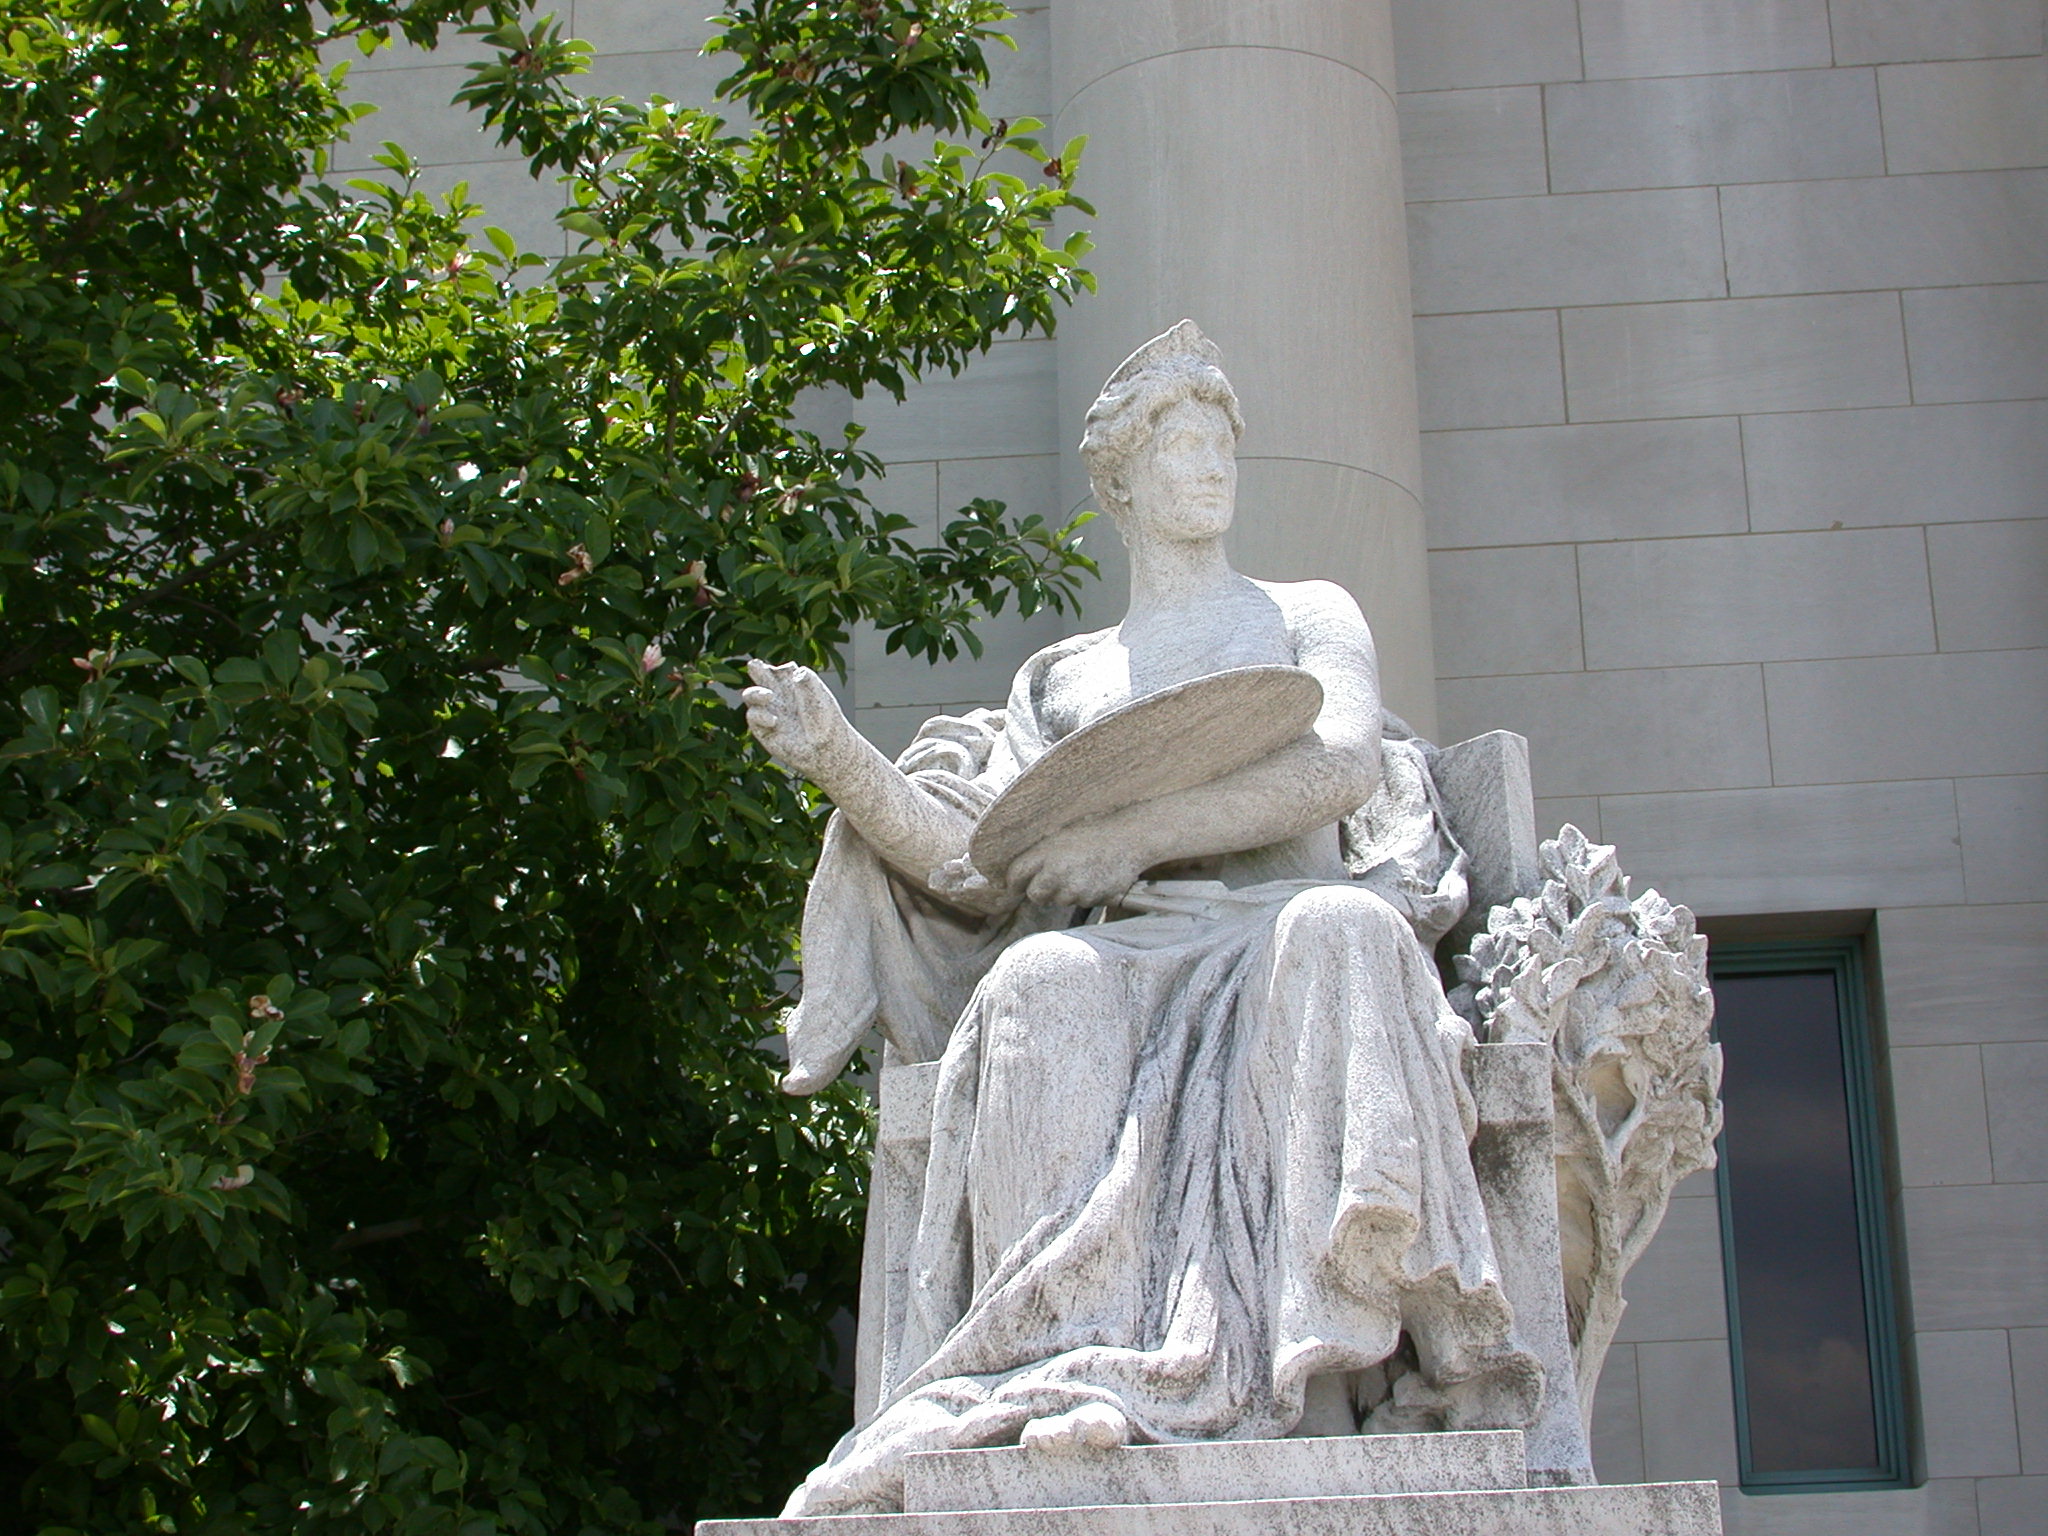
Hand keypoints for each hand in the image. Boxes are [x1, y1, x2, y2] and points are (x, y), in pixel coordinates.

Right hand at [743, 659, 851, 781]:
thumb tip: (795, 670)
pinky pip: (752, 716)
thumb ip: (808, 680)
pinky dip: (760, 715)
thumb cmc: (824, 721)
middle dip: (756, 668)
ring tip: (769, 696)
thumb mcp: (819, 696)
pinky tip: (774, 721)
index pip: (781, 670)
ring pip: (750, 695)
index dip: (783, 669)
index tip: (791, 671)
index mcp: (792, 684)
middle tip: (755, 665)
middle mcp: (778, 695)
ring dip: (756, 692)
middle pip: (760, 676)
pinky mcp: (762, 728)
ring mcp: (769, 710)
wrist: (825, 748)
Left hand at [1004, 820, 1149, 909]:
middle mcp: (1056, 873)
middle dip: (1041, 891)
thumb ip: (1042, 854)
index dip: (1015, 881)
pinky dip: (1085, 894)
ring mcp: (1073, 889)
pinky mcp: (1090, 899)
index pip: (1016, 875)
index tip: (1018, 885)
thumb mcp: (1062, 835)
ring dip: (1066, 892)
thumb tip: (1024, 873)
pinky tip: (1095, 877)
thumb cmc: (1096, 832)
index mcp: (1045, 852)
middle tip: (1054, 879)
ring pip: (1060, 900)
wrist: (1130, 838)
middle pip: (1035, 895)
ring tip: (1083, 872)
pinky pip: (1080, 902)